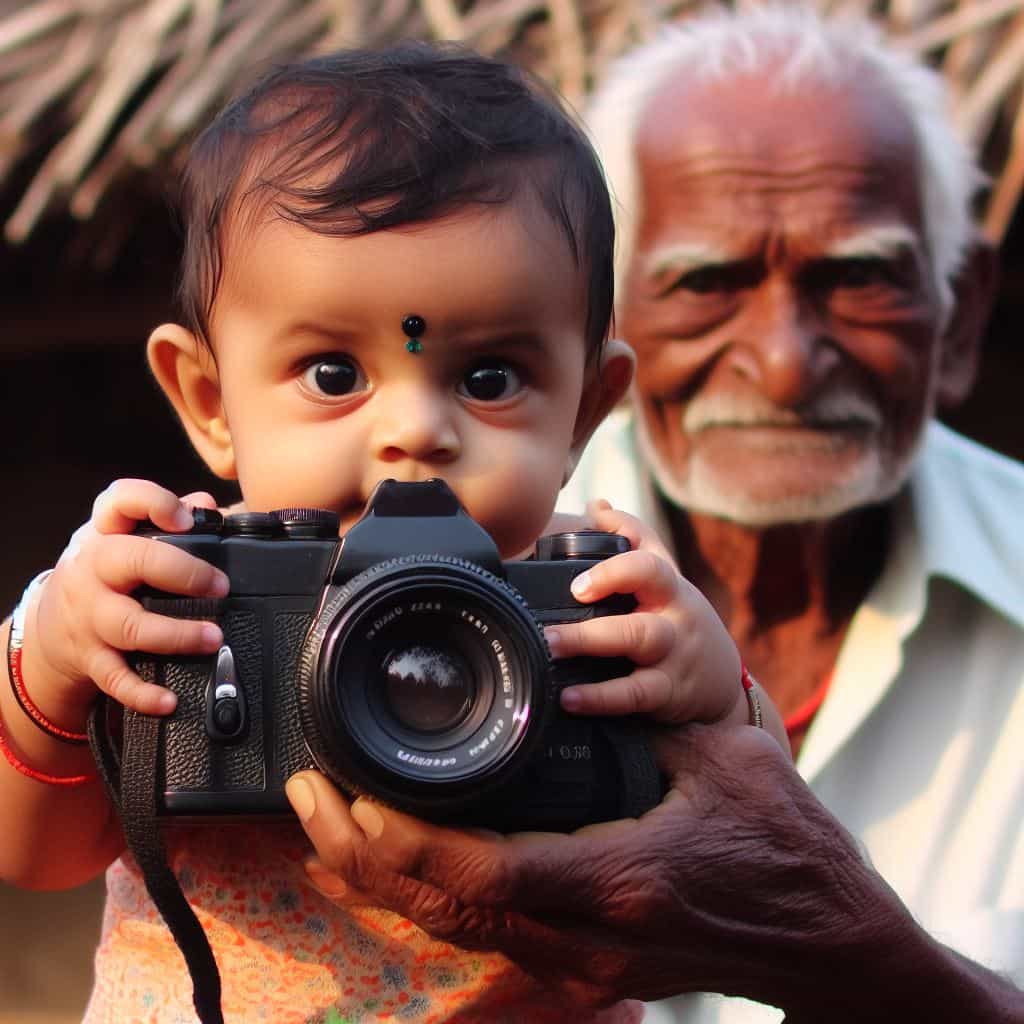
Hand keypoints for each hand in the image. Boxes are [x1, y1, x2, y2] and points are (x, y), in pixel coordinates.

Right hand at [30, 479, 228, 716]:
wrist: (51, 625)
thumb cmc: (104, 574)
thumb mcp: (124, 537)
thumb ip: (166, 519)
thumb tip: (209, 507)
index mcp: (105, 533)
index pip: (120, 501)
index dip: (153, 503)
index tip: (185, 517)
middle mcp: (93, 570)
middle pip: (132, 560)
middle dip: (182, 572)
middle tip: (220, 586)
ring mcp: (89, 616)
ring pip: (130, 625)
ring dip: (176, 634)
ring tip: (213, 637)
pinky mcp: (90, 657)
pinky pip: (116, 679)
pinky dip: (142, 693)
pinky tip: (169, 699)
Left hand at [285, 723, 903, 1014]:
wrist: (833, 944)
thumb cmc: (792, 852)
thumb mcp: (727, 760)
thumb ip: (654, 717)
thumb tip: (592, 677)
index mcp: (617, 878)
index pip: (482, 869)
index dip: (403, 839)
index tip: (350, 795)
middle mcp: (589, 933)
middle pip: (444, 909)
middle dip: (363, 858)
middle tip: (309, 798)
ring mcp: (586, 960)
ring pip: (456, 931)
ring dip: (385, 880)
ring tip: (328, 824)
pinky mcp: (590, 962)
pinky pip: (487, 932)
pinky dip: (430, 896)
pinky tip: (398, 862)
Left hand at [546, 500, 741, 726]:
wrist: (723, 682)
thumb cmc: (679, 620)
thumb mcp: (666, 580)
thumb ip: (633, 538)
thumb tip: (597, 505)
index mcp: (667, 585)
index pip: (648, 560)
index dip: (615, 566)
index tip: (578, 583)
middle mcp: (674, 613)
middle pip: (645, 593)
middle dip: (601, 594)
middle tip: (552, 619)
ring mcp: (674, 652)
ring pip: (639, 639)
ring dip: (591, 643)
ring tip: (551, 647)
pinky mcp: (668, 692)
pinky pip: (635, 694)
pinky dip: (601, 698)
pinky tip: (570, 698)